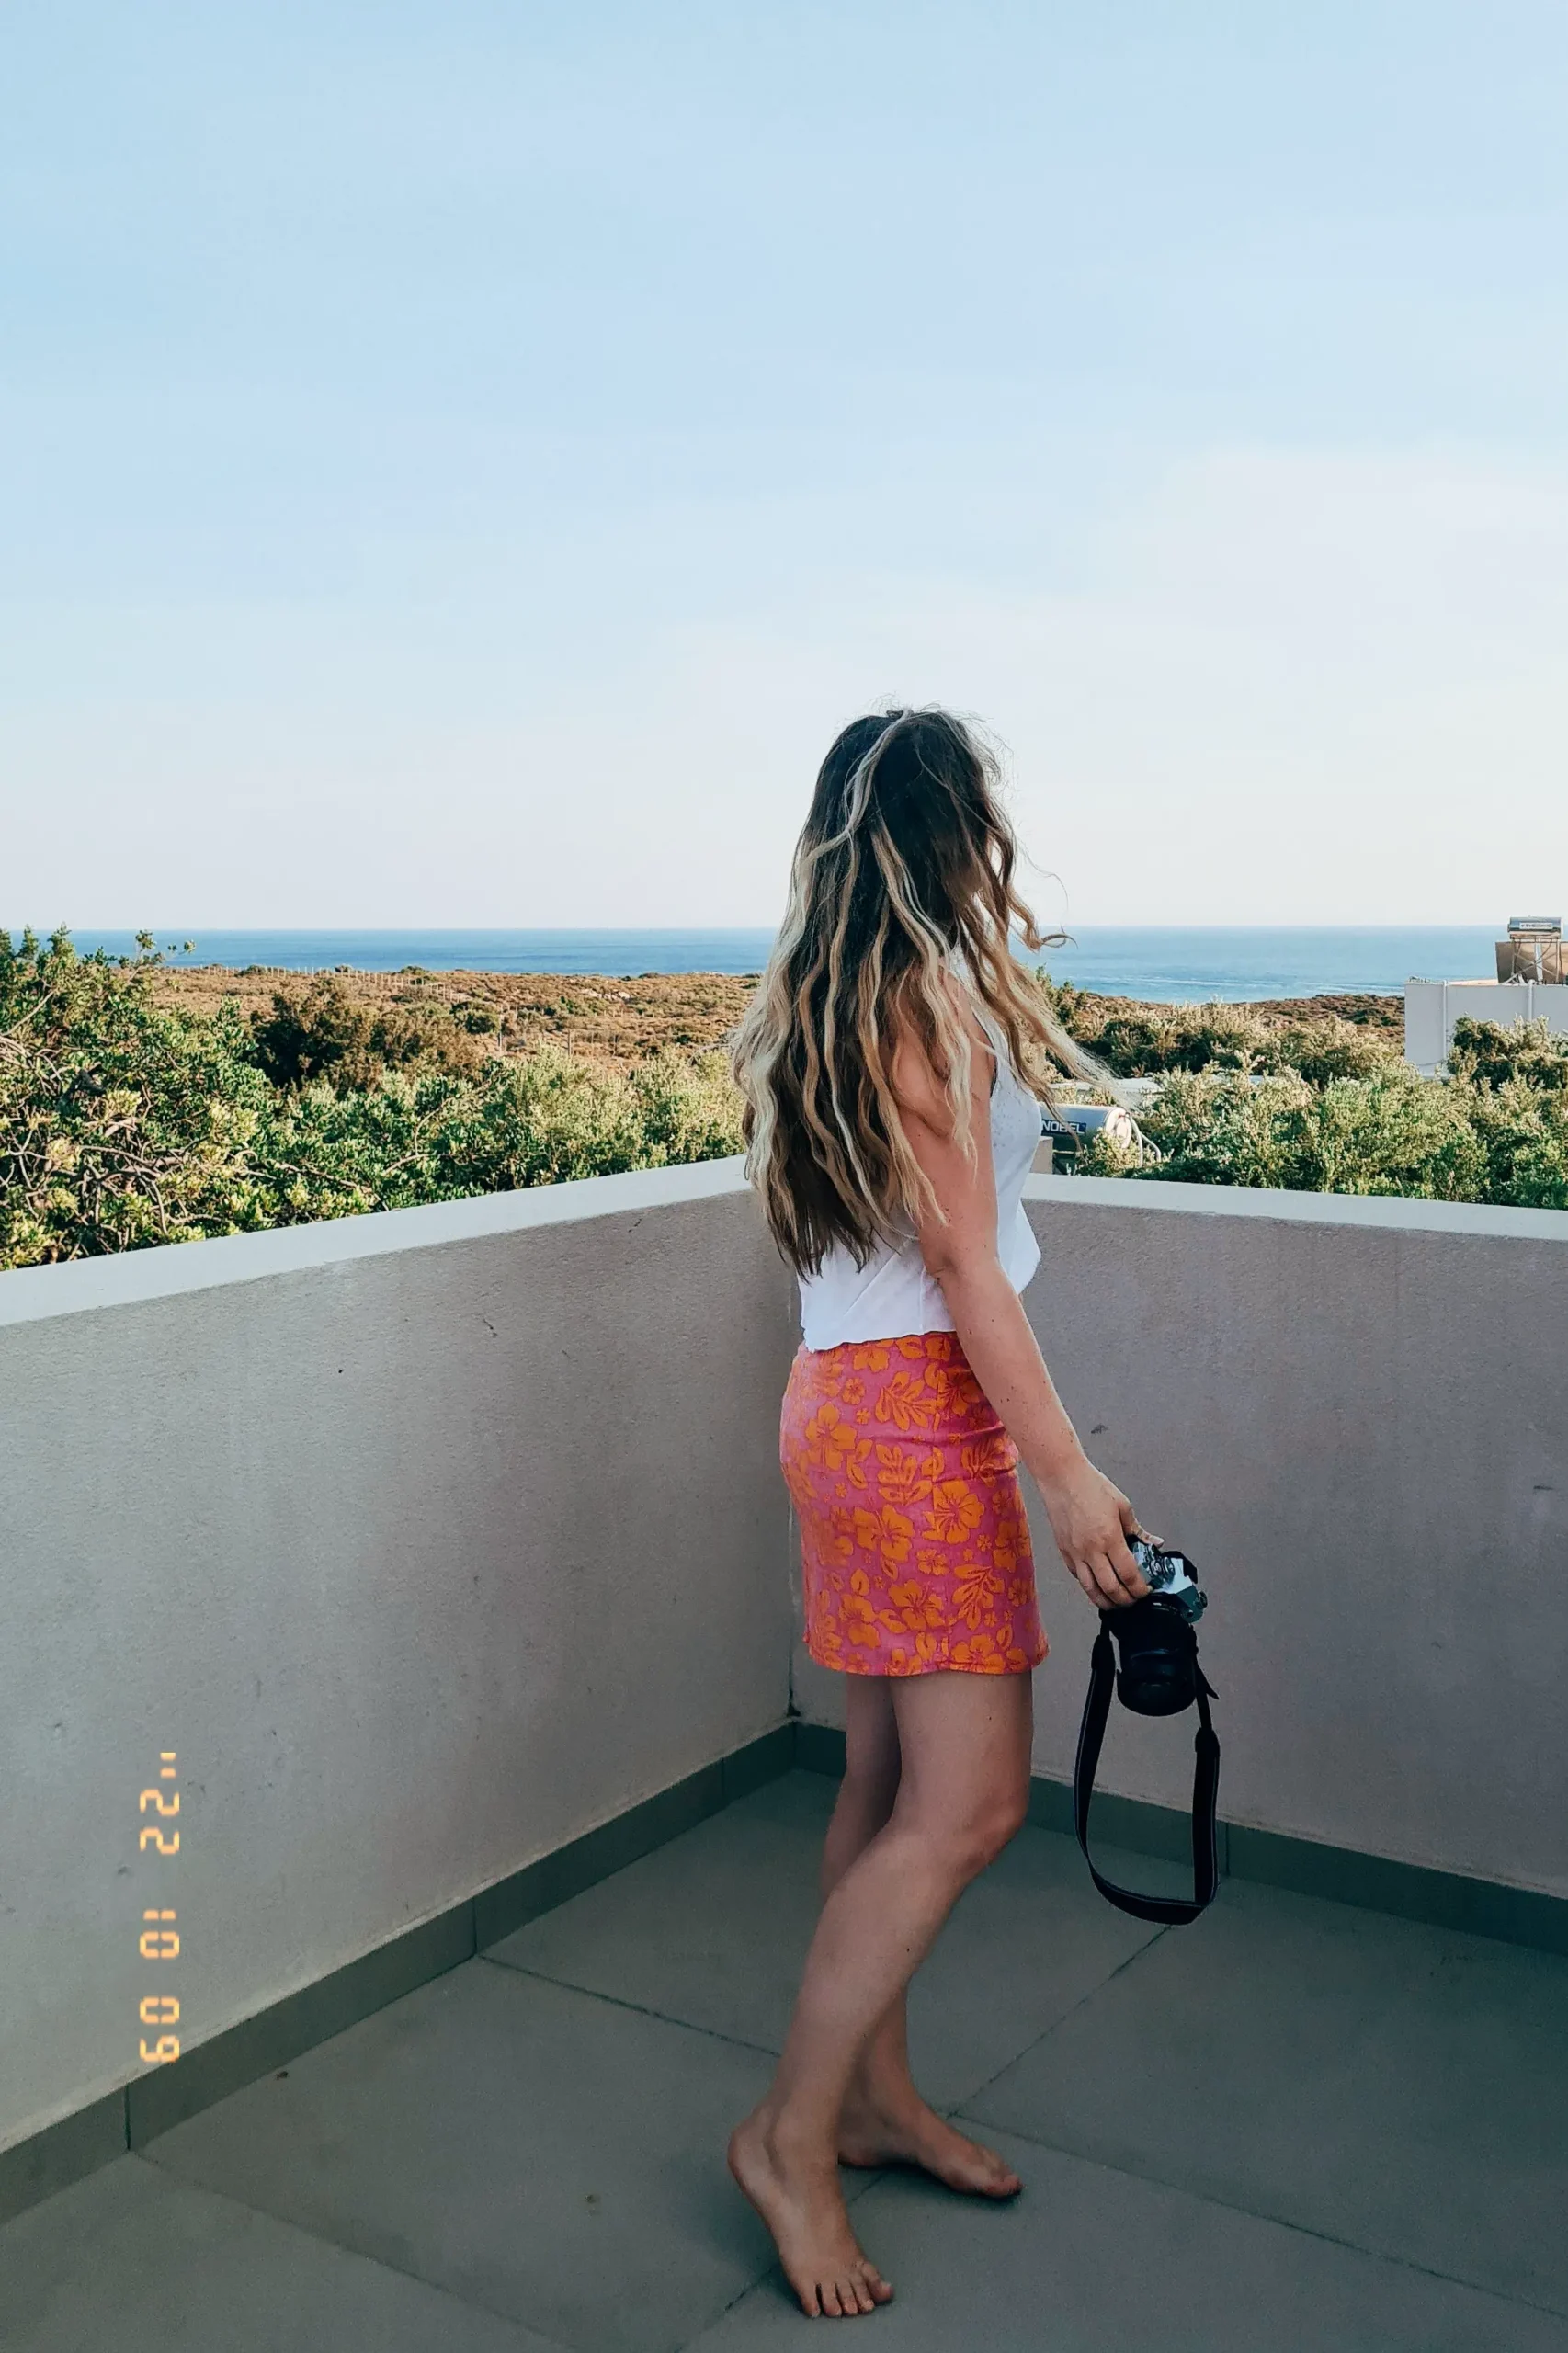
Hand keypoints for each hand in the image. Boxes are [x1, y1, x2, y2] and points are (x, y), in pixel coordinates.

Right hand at [1038, 1453, 1151, 1607]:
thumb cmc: (1090, 1486)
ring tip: (1116, 1602)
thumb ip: (1138, 1530)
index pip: (1128, 1574)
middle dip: (1126, 1599)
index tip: (1145, 1590)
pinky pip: (1078, 1578)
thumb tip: (1154, 1543)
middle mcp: (1091, 1549)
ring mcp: (1075, 1553)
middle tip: (1134, 1599)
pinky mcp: (1064, 1552)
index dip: (1139, 1588)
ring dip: (1106, 1601)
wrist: (1061, 1477)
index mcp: (1109, 1537)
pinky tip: (1098, 1586)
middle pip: (1110, 1588)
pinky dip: (1090, 1587)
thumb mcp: (1122, 1505)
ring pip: (1090, 1589)